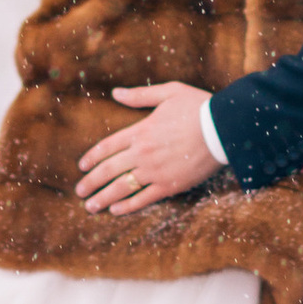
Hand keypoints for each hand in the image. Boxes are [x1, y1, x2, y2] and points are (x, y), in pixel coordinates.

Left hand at [77, 82, 219, 214]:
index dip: (91, 158)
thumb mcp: (168, 92)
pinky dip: (127, 205)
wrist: (223, 128)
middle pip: (108, 170)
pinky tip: (116, 210)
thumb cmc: (198, 107)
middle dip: (91, 183)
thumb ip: (140, 95)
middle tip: (79, 192)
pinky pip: (143, 198)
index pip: (106, 147)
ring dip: (103, 198)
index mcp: (140, 130)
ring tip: (90, 206)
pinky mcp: (170, 185)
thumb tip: (116, 93)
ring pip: (121, 188)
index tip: (82, 167)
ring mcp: (155, 171)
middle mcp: (142, 153)